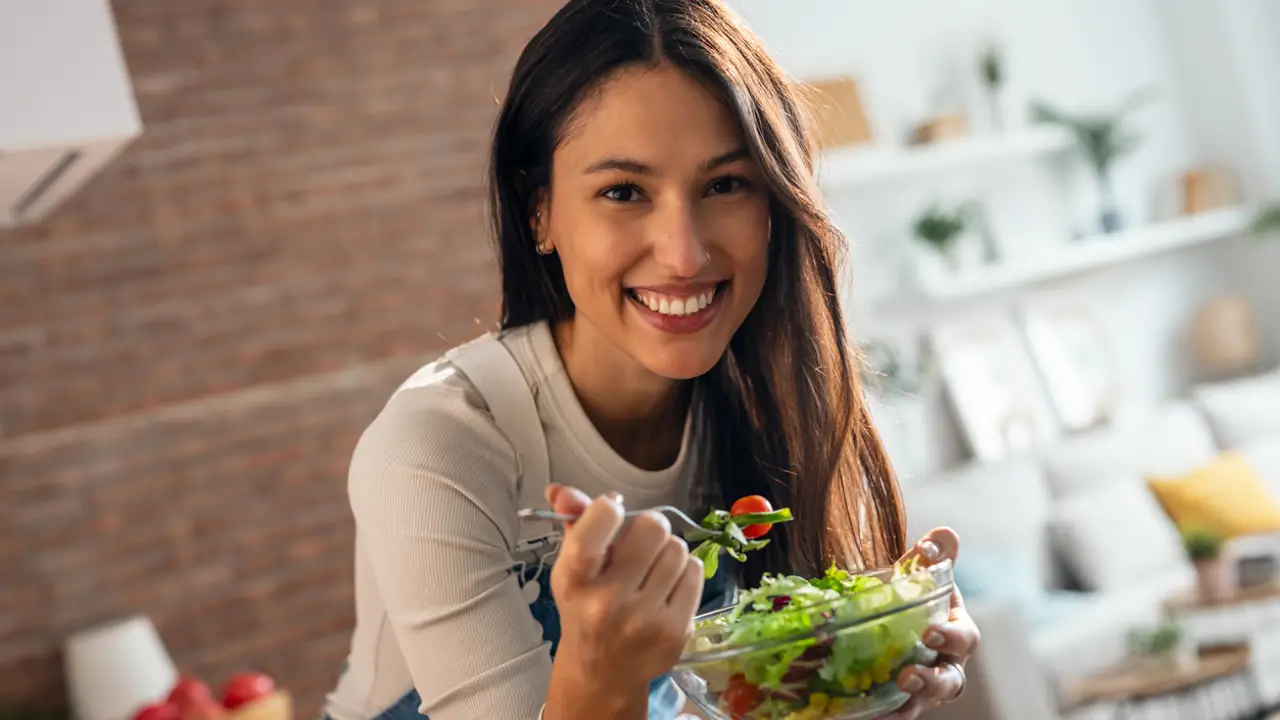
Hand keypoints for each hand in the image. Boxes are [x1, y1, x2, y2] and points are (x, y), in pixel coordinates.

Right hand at [544, 484, 703, 718]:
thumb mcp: (572, 568)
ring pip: (677, 548)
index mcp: (574, 581)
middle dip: (648, 528)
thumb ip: (573, 523)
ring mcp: (645, 620)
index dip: (610, 508)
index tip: (612, 512)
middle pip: (652, 528)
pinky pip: (694, 572)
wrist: (602, 672)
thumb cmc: (586, 608)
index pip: (598, 524)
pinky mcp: (676, 632)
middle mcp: (607, 603)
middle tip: (640, 543)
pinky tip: (666, 586)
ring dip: (667, 550)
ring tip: (652, 568)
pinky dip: (684, 571)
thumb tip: (561, 490)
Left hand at [880, 527, 979, 718]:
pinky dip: (879, 716)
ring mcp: (923, 689)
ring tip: (885, 710)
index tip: (931, 631)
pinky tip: (857, 715)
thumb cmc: (915, 597)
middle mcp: (946, 665)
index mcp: (956, 632)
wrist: (892, 619)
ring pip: (922, 703)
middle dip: (930, 680)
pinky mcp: (898, 702)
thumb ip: (933, 555)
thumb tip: (943, 535)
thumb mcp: (922, 575)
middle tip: (908, 676)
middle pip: (950, 681)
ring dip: (906, 706)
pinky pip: (893, 714)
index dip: (952, 636)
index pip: (965, 637)